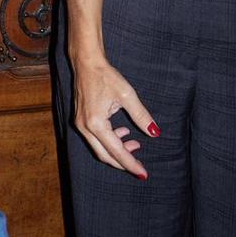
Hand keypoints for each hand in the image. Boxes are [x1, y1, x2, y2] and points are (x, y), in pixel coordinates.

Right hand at [71, 52, 156, 177]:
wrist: (86, 62)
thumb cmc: (106, 76)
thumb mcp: (127, 95)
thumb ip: (141, 116)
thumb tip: (155, 132)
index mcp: (96, 123)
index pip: (116, 151)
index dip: (131, 164)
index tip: (144, 174)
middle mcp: (85, 128)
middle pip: (105, 156)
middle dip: (123, 162)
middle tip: (141, 164)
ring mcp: (80, 125)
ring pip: (99, 149)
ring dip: (117, 151)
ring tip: (135, 143)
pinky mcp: (80, 120)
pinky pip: (95, 139)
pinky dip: (109, 141)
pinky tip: (122, 132)